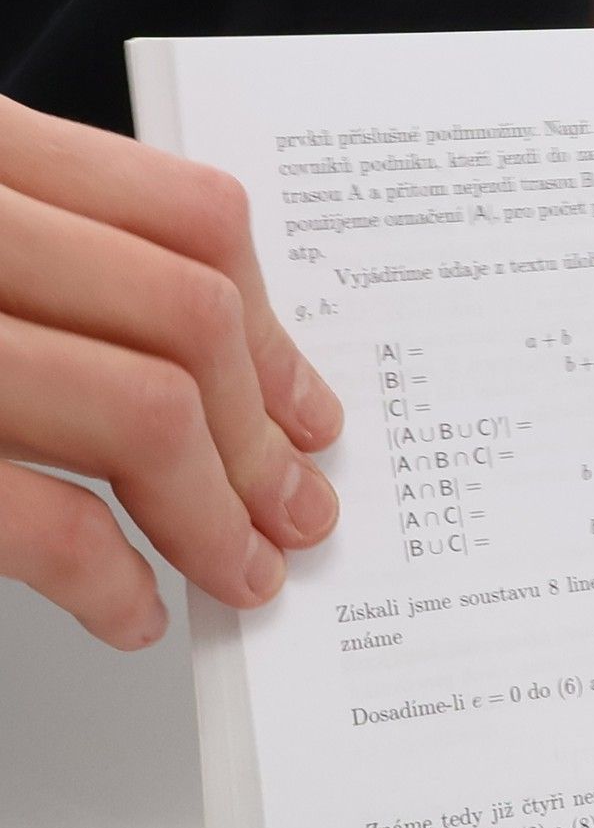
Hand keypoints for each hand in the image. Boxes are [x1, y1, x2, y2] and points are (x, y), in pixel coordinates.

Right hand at [0, 95, 342, 649]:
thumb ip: (58, 263)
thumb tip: (225, 366)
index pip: (188, 220)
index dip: (276, 335)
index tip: (312, 414)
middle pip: (189, 317)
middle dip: (266, 439)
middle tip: (300, 513)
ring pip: (145, 411)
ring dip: (218, 516)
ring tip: (242, 570)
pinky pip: (46, 521)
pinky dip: (108, 581)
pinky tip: (129, 607)